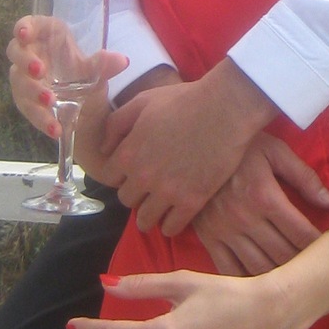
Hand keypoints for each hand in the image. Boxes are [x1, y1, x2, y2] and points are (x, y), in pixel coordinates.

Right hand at [6, 17, 127, 170]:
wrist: (85, 109)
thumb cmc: (83, 75)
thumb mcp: (95, 71)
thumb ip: (104, 65)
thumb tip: (123, 61)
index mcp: (46, 37)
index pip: (29, 25)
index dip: (23, 27)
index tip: (24, 34)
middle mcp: (31, 55)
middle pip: (16, 52)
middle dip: (26, 61)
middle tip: (40, 71)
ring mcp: (24, 79)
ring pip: (19, 82)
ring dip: (33, 92)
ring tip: (51, 101)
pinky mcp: (25, 102)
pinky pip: (27, 109)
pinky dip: (40, 118)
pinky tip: (54, 128)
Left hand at [101, 59, 276, 234]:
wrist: (225, 110)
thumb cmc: (184, 101)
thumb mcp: (143, 102)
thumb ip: (116, 124)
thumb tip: (103, 148)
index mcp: (128, 154)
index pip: (110, 178)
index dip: (121, 173)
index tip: (133, 171)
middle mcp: (143, 177)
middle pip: (126, 200)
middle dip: (135, 193)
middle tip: (148, 187)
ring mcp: (167, 192)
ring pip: (145, 220)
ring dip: (149, 214)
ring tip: (159, 207)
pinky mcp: (191, 201)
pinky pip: (171, 227)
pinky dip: (170, 224)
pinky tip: (175, 216)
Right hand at [191, 134, 328, 275]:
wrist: (195, 144)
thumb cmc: (242, 146)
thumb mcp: (276, 151)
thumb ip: (304, 177)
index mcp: (264, 196)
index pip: (300, 232)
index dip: (319, 245)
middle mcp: (244, 218)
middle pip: (283, 254)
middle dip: (303, 264)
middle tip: (316, 268)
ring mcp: (224, 231)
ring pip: (258, 267)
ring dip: (279, 276)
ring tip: (294, 277)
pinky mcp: (208, 238)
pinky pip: (229, 269)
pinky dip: (248, 281)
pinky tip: (262, 283)